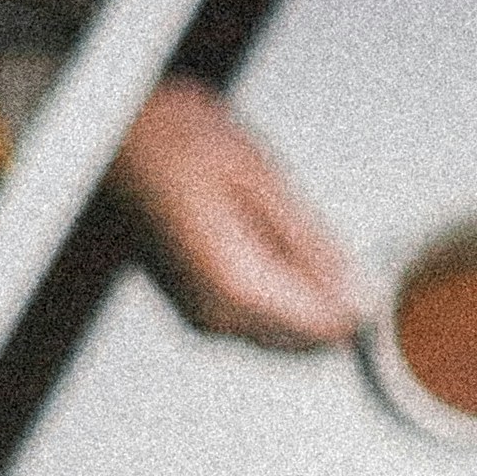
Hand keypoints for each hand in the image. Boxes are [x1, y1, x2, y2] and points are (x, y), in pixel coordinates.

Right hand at [112, 80, 367, 347]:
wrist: (111, 135)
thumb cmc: (175, 141)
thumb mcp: (263, 179)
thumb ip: (314, 247)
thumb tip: (358, 293)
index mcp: (235, 285)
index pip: (325, 331)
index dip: (359, 301)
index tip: (365, 263)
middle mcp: (213, 316)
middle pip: (305, 341)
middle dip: (332, 298)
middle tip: (316, 230)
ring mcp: (200, 316)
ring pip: (283, 332)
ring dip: (303, 290)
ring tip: (276, 220)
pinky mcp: (196, 306)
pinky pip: (258, 317)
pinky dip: (278, 285)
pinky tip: (259, 233)